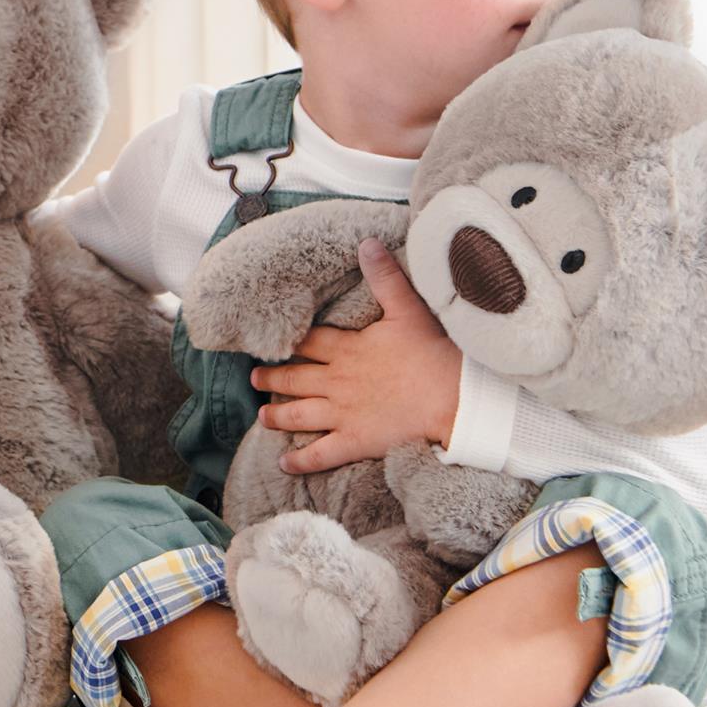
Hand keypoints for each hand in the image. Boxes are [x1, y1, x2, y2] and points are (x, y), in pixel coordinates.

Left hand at [249, 237, 461, 474]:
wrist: (452, 397)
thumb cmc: (431, 353)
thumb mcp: (407, 309)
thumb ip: (384, 278)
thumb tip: (367, 243)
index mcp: (346, 349)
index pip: (307, 344)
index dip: (288, 344)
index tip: (270, 343)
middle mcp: (336, 382)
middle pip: (295, 379)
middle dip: (272, 379)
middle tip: (254, 380)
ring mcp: (342, 414)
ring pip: (298, 415)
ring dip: (276, 415)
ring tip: (261, 417)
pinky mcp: (354, 441)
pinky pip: (320, 454)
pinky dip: (300, 460)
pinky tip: (284, 463)